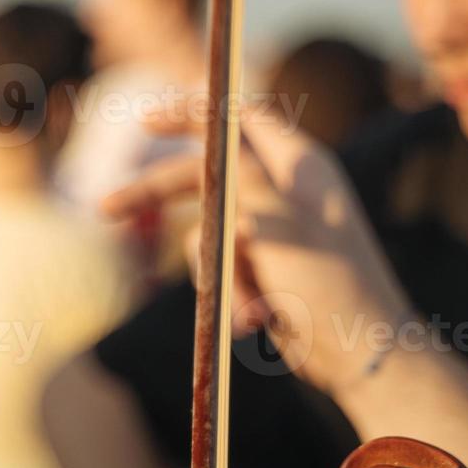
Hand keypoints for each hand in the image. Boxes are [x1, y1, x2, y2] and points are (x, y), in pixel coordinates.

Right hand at [103, 100, 412, 393]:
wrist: (360, 355)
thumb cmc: (329, 283)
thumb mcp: (277, 220)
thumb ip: (240, 170)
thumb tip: (215, 125)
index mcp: (298, 165)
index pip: (237, 118)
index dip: (192, 113)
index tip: (146, 121)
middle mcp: (282, 190)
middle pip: (203, 177)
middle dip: (160, 200)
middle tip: (108, 209)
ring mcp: (272, 229)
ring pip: (207, 234)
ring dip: (220, 276)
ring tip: (252, 311)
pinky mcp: (264, 266)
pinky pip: (222, 268)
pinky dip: (233, 294)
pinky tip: (256, 322)